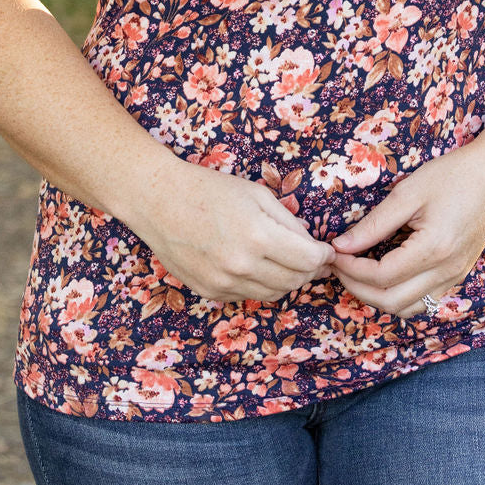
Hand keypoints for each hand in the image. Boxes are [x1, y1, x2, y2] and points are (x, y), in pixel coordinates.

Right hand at [133, 155, 336, 305]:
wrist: (158, 201)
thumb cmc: (209, 189)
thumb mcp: (257, 194)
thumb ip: (288, 222)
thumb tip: (309, 244)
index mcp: (257, 236)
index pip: (308, 260)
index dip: (323, 256)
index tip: (327, 250)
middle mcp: (242, 266)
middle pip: (294, 281)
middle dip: (310, 270)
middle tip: (314, 259)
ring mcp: (223, 283)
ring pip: (273, 294)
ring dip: (288, 281)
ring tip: (290, 264)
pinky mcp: (210, 292)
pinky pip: (247, 296)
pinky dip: (261, 285)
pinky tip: (260, 267)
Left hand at [328, 144, 484, 318]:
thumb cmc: (452, 176)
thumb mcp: (407, 193)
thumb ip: (373, 224)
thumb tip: (341, 245)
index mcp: (434, 249)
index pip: (381, 276)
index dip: (351, 268)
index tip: (334, 253)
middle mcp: (447, 271)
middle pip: (391, 301)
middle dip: (357, 287)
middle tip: (338, 265)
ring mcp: (455, 277)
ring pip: (407, 308)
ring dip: (377, 297)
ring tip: (357, 273)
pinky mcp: (458, 275)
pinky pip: (424, 301)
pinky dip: (398, 297)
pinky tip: (384, 276)